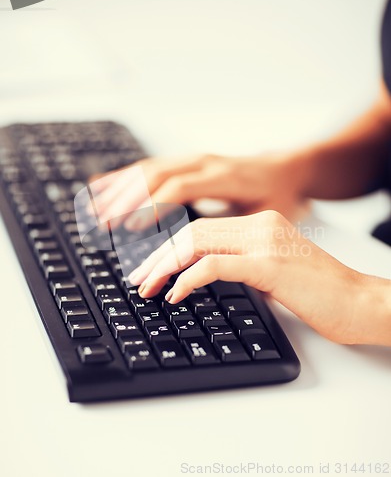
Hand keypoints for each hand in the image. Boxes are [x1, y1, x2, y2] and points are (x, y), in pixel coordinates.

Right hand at [88, 152, 307, 229]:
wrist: (288, 168)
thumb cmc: (279, 196)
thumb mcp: (266, 215)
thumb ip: (237, 231)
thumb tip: (209, 260)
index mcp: (224, 176)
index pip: (179, 189)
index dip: (152, 207)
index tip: (129, 228)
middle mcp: (204, 163)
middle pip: (155, 176)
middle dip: (126, 201)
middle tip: (102, 225)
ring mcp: (194, 160)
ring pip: (148, 169)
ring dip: (119, 189)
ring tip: (93, 209)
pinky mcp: (187, 163)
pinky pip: (151, 166)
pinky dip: (126, 177)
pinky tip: (104, 185)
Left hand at [129, 210, 390, 345]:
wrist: (361, 302)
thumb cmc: (322, 293)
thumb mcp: (275, 271)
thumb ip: (244, 265)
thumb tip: (207, 275)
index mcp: (260, 224)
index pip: (201, 227)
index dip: (169, 246)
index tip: (150, 267)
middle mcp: (260, 225)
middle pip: (192, 231)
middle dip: (158, 256)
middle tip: (137, 279)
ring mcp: (265, 241)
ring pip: (196, 242)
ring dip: (164, 266)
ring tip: (146, 287)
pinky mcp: (269, 264)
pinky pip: (214, 265)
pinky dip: (187, 278)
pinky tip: (174, 295)